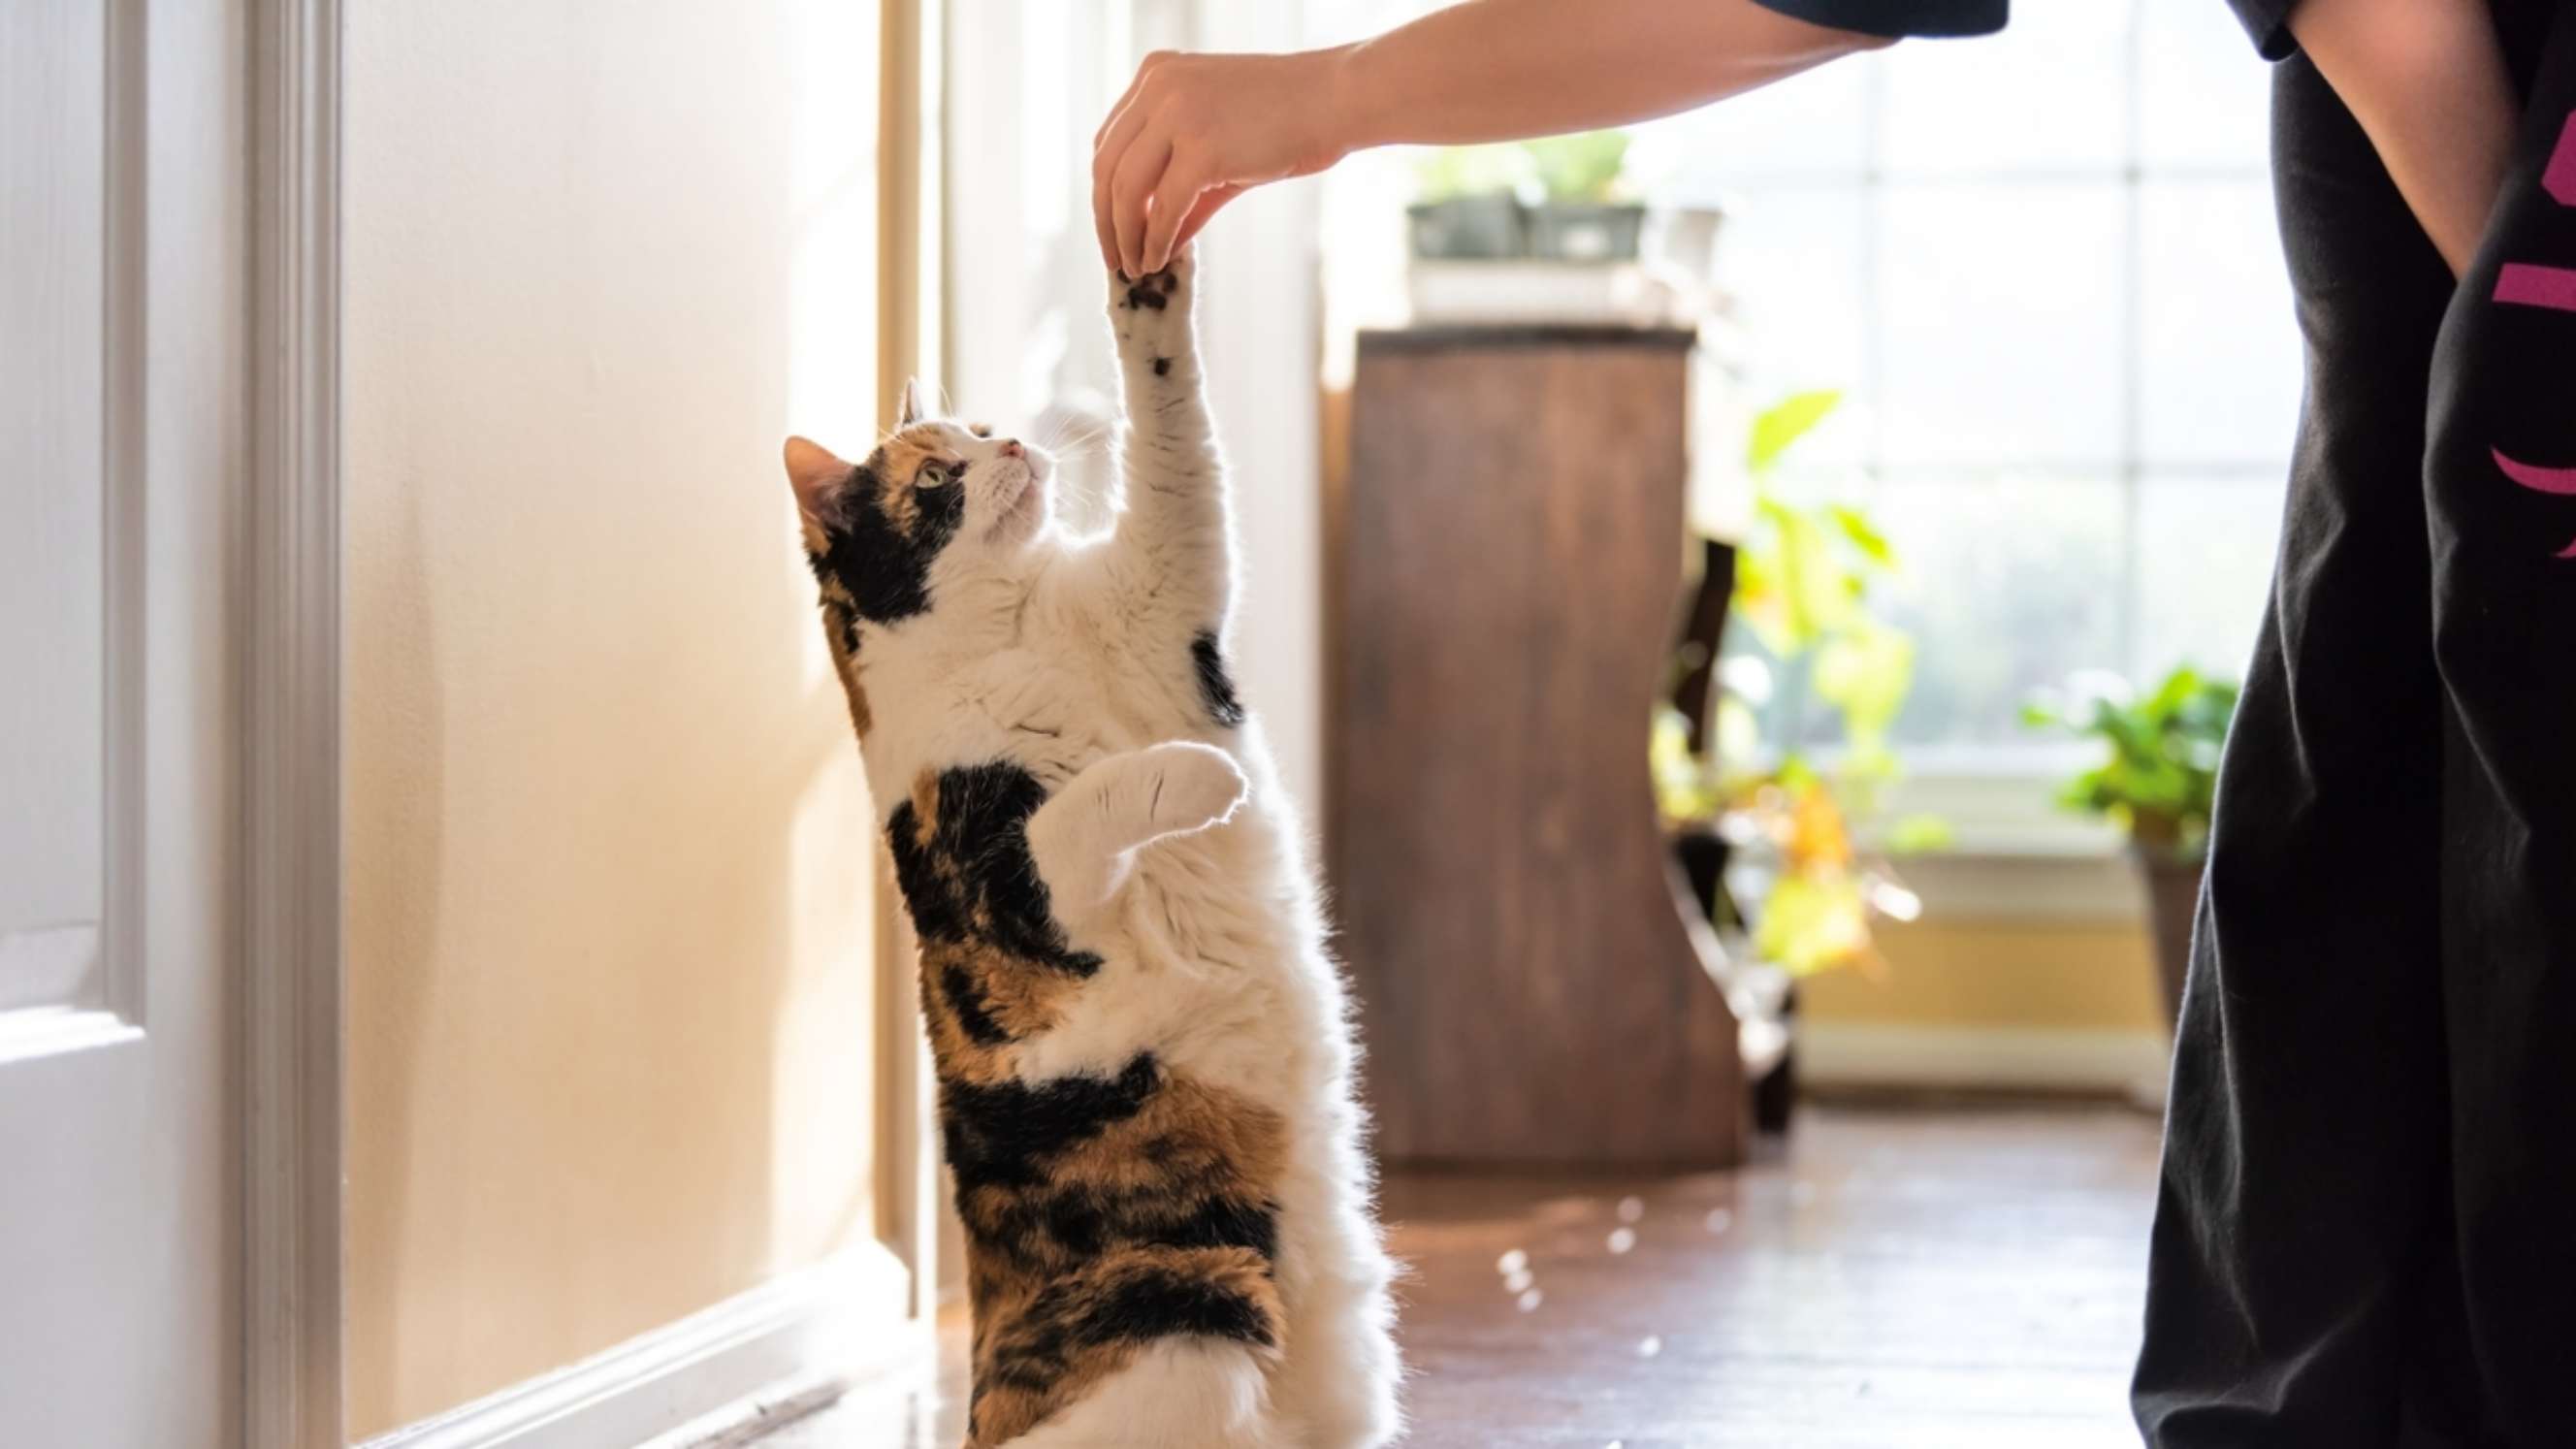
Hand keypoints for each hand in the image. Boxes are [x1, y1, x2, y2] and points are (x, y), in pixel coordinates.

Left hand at [1092, 48, 1352, 277]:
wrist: (1338, 99)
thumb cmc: (1290, 118)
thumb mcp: (1221, 142)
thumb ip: (1181, 183)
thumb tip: (1158, 238)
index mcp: (1156, 73)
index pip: (1109, 141)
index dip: (1104, 191)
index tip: (1113, 227)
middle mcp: (1158, 87)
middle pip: (1107, 166)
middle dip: (1106, 220)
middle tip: (1115, 258)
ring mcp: (1177, 115)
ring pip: (1126, 190)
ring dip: (1126, 237)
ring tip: (1135, 268)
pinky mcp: (1201, 150)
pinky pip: (1163, 208)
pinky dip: (1156, 241)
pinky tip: (1158, 262)